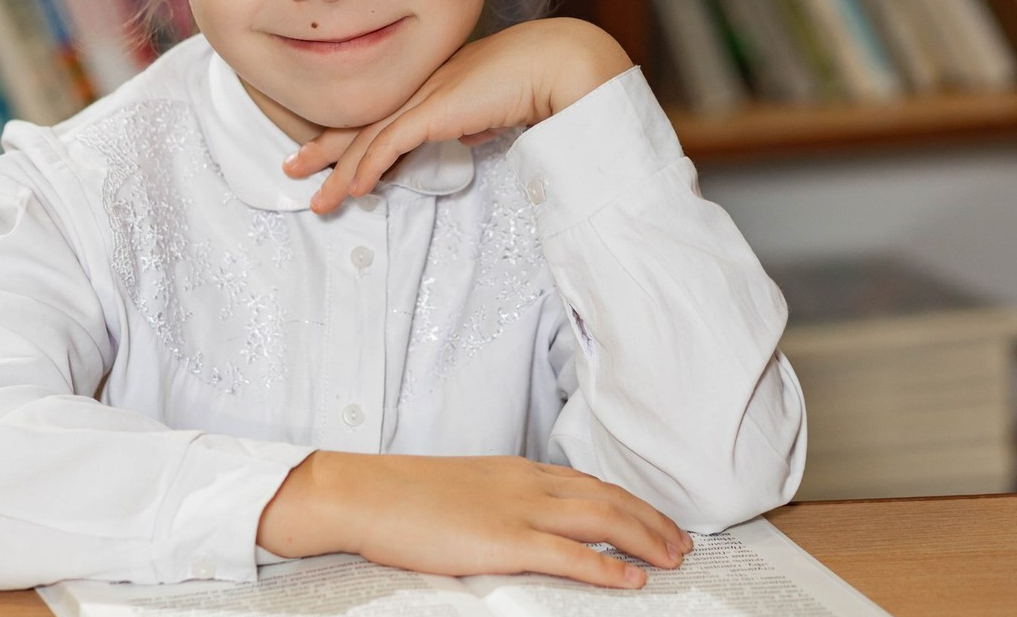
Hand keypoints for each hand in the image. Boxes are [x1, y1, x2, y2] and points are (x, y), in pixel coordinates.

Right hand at [259, 451, 691, 587]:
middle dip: (649, 519)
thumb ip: (496, 499)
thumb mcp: (461, 489)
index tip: (653, 517)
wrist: (366, 493)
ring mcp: (517, 509)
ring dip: (644, 538)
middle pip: (605, 496)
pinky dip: (607, 567)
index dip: (627, 500)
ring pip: (600, 518)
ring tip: (673, 559)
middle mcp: (525, 482)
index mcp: (514, 469)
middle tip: (682, 543)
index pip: (586, 481)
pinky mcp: (504, 540)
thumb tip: (517, 521)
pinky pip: (569, 555)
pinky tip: (632, 581)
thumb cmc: (403, 496)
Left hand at [285, 19, 632, 213]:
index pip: (379, 110)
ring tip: (319, 200)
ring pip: (367, 137)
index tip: (328, 154)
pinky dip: (368, 167)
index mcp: (430, 81)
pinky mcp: (434, 109)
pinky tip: (354, 189)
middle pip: (359, 120)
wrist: (553, 63)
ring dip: (339, 171)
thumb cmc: (532, 80)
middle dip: (323, 148)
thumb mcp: (491, 106)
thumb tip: (465, 138)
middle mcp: (418, 84)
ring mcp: (423, 94)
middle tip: (293, 168)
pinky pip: (389, 143)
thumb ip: (472, 120)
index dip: (350, 134)